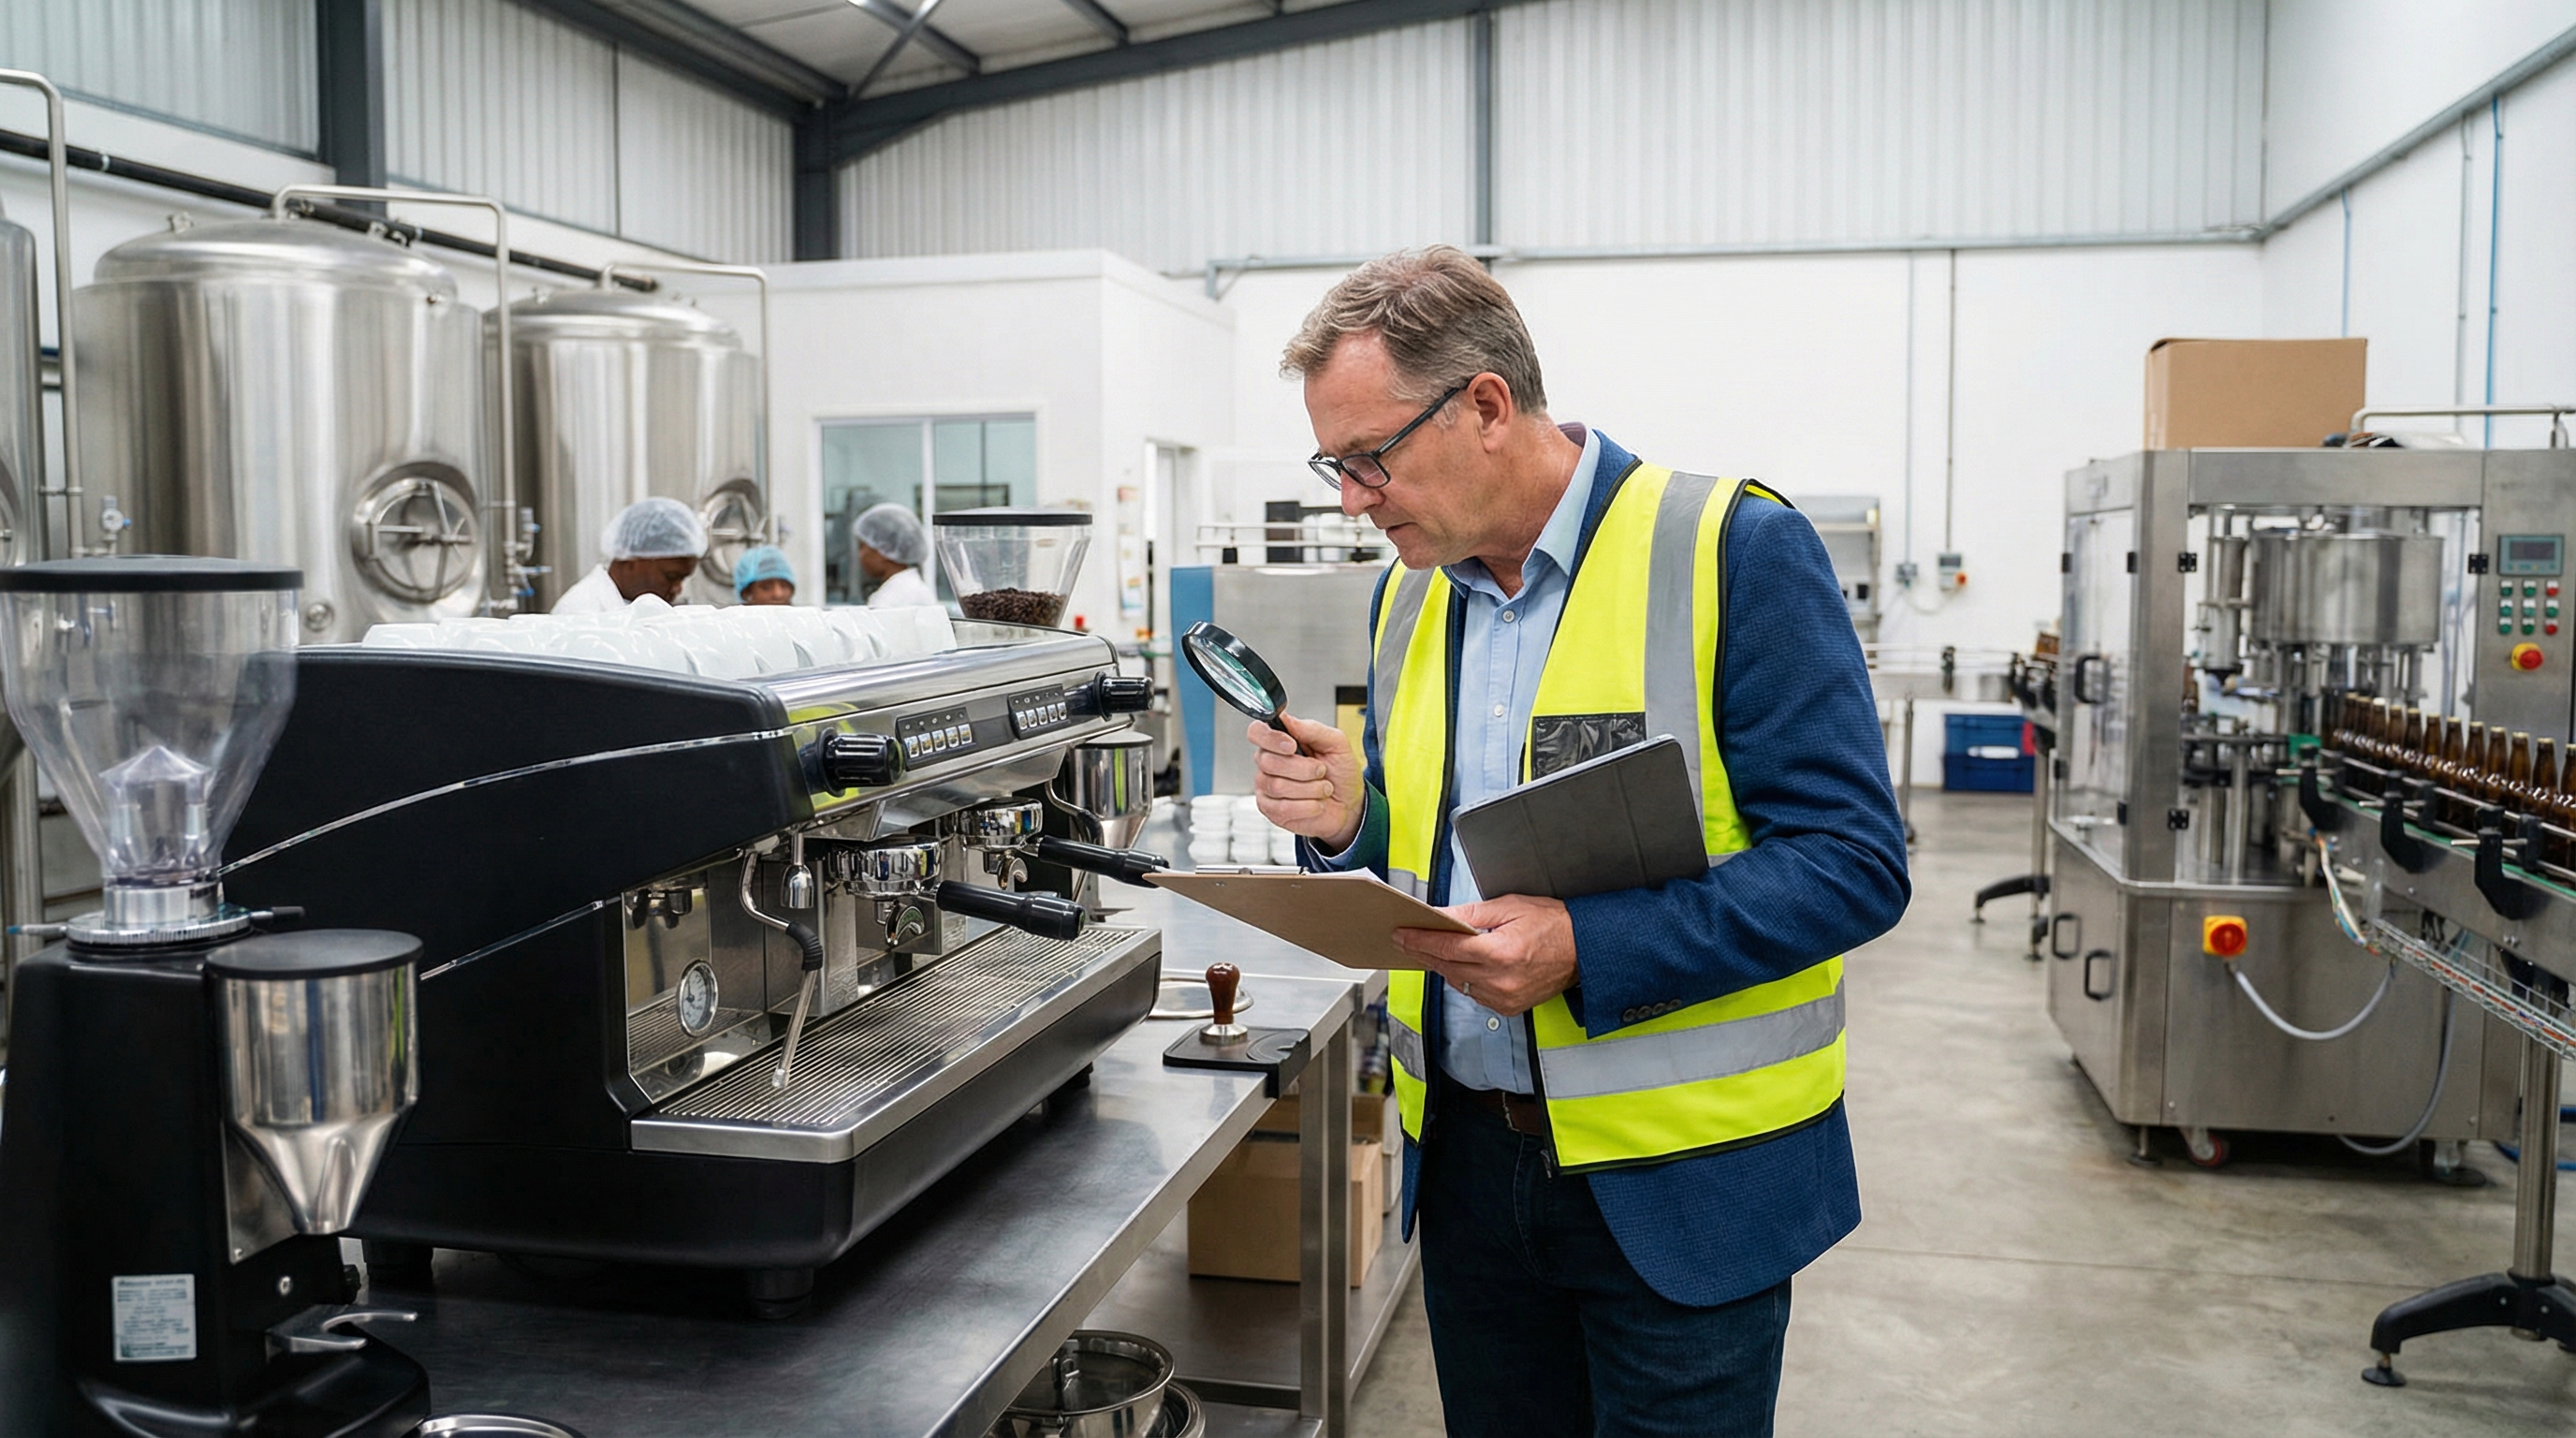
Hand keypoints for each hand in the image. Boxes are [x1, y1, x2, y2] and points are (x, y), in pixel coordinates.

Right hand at [1250, 712, 1364, 850]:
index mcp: (1281, 741)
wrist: (1349, 804)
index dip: (1271, 738)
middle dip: (1303, 768)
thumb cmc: (1341, 773)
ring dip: (1310, 789)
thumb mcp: (1336, 744)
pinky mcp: (1270, 810)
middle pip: (1268, 762)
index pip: (1257, 732)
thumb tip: (1287, 718)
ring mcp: (1266, 787)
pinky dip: (1307, 806)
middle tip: (1321, 771)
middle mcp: (1269, 763)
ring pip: (1278, 786)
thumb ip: (1312, 729)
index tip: (1292, 746)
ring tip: (1322, 788)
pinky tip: (1315, 803)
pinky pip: (1282, 808)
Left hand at [1395, 895, 1576, 1017]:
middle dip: (1425, 952)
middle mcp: (1500, 980)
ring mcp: (1504, 997)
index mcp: (1500, 952)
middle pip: (1447, 967)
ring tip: (1432, 950)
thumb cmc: (1553, 924)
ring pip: (1458, 983)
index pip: (1446, 948)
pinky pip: (1474, 994)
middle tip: (1407, 940)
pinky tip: (1462, 965)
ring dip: (1444, 967)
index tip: (1401, 935)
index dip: (1419, 940)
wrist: (1584, 949)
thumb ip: (1470, 915)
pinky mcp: (1509, 1007)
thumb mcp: (1509, 907)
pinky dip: (1464, 979)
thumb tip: (1440, 917)